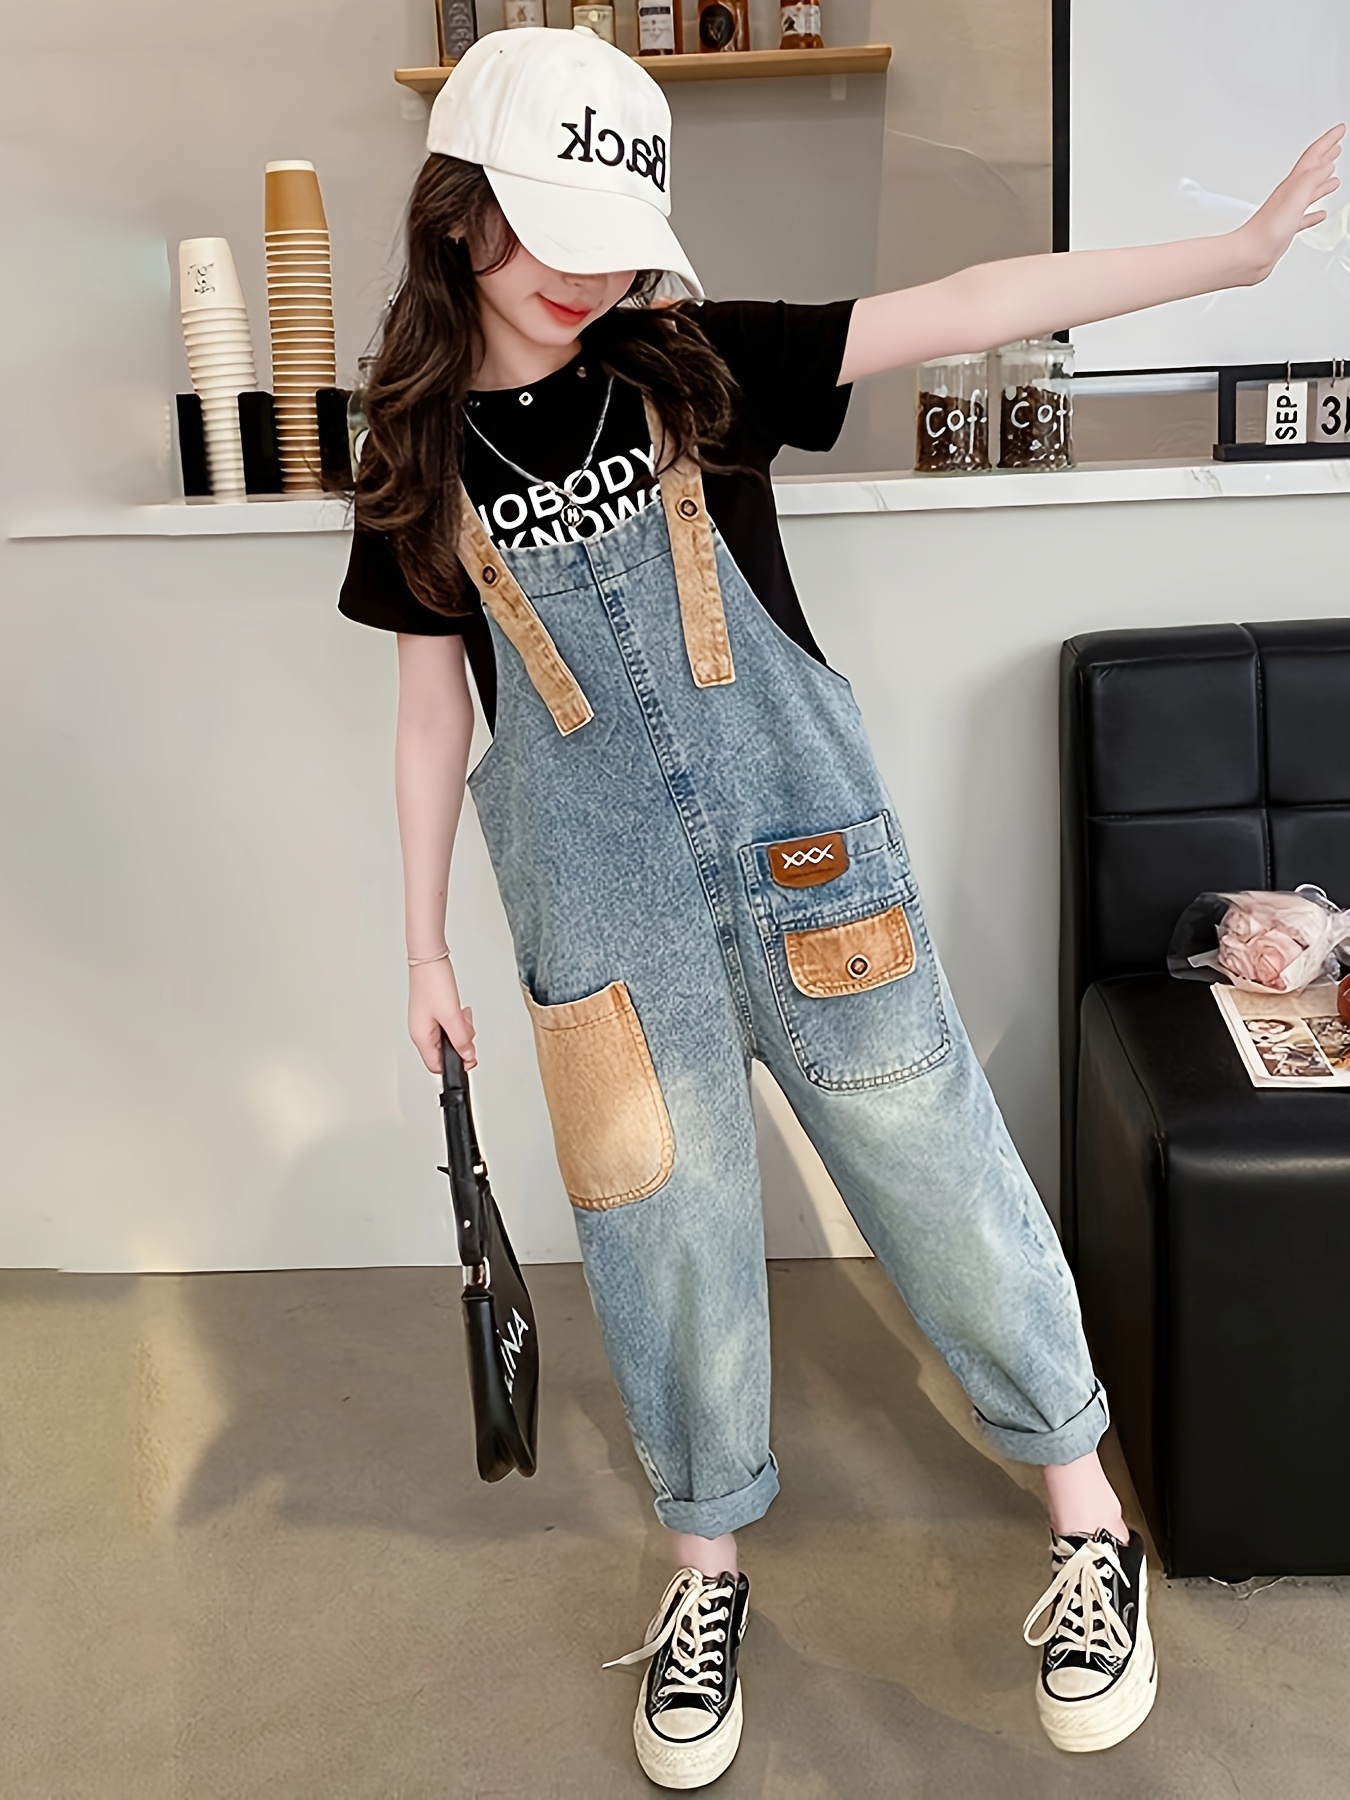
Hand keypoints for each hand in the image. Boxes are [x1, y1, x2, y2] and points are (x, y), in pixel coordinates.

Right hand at [409, 954, 476, 1072]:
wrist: (429, 958)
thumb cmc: (433, 982)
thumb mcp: (451, 1016)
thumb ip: (461, 1040)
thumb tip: (468, 1057)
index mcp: (421, 1037)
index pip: (437, 1066)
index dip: (455, 1066)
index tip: (470, 1058)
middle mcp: (421, 1031)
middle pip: (445, 1051)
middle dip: (461, 1043)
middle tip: (466, 1029)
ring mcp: (426, 1021)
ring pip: (449, 1037)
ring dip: (461, 1029)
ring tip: (462, 1015)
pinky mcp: (433, 1011)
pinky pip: (449, 1024)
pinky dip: (457, 1020)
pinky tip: (459, 1010)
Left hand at [1240, 123, 1344, 279]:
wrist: (1250, 254)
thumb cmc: (1268, 229)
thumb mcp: (1296, 196)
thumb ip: (1311, 179)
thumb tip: (1325, 166)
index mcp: (1293, 184)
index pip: (1314, 155)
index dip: (1328, 140)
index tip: (1340, 129)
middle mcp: (1290, 195)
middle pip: (1311, 170)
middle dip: (1326, 156)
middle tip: (1336, 147)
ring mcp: (1288, 212)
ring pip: (1309, 192)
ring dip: (1322, 181)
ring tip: (1332, 175)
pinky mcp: (1286, 229)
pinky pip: (1304, 217)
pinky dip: (1313, 213)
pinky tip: (1319, 214)